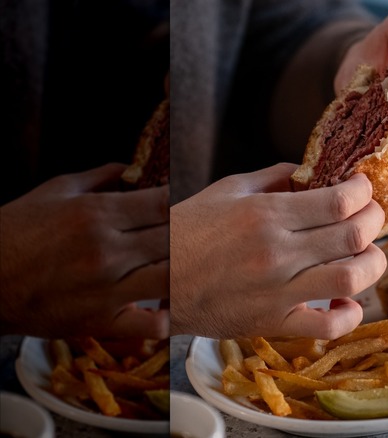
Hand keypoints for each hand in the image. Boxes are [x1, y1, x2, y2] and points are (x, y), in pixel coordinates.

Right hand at [0, 164, 169, 338]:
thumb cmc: (15, 231)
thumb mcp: (54, 191)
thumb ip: (100, 176)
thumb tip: (133, 166)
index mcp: (97, 213)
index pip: (164, 202)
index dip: (179, 202)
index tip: (179, 206)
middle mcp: (107, 250)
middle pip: (175, 238)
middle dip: (186, 236)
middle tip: (187, 238)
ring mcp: (107, 288)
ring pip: (172, 278)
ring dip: (181, 273)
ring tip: (179, 270)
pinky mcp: (101, 321)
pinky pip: (152, 324)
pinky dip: (165, 317)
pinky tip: (162, 306)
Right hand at [169, 163, 386, 339]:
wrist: (154, 278)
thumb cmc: (188, 229)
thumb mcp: (228, 190)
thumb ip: (276, 177)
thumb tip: (316, 172)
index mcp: (266, 214)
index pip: (340, 201)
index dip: (363, 192)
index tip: (363, 188)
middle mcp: (276, 252)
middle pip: (354, 235)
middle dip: (375, 220)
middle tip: (371, 215)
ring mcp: (276, 292)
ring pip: (351, 279)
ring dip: (373, 264)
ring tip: (367, 253)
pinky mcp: (271, 323)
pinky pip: (326, 327)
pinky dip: (349, 316)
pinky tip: (347, 301)